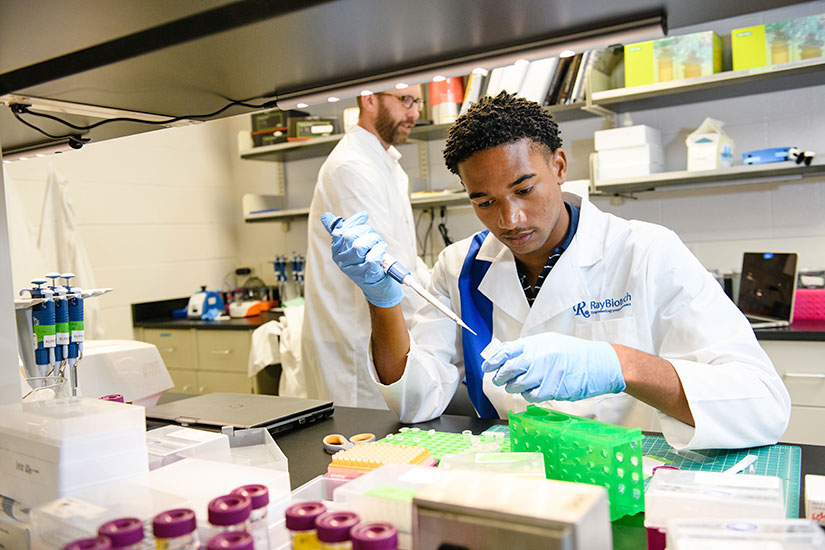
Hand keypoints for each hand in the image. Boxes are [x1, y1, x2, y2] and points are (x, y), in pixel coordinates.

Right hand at [320, 211, 402, 307]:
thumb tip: (325, 216)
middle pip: (350, 236)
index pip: (339, 231)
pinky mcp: (366, 274)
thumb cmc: (364, 262)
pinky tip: (382, 250)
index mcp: (337, 250)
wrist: (377, 286)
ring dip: (374, 240)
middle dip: (366, 231)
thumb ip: (339, 231)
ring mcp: (353, 268)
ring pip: (360, 245)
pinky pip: (372, 257)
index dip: (354, 221)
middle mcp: (342, 260)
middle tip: (373, 236)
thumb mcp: (350, 247)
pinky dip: (380, 250)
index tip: (365, 216)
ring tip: (379, 244)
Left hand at [481, 332, 625, 401]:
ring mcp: (545, 374)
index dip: (493, 361)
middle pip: (508, 370)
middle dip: (500, 377)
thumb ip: (527, 348)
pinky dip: (528, 395)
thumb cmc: (574, 353)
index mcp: (536, 344)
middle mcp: (538, 357)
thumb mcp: (549, 342)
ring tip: (518, 385)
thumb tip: (504, 352)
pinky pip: (531, 396)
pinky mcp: (553, 389)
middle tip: (499, 380)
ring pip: (517, 385)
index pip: (506, 351)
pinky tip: (533, 391)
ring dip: (513, 387)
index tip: (487, 367)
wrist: (599, 364)